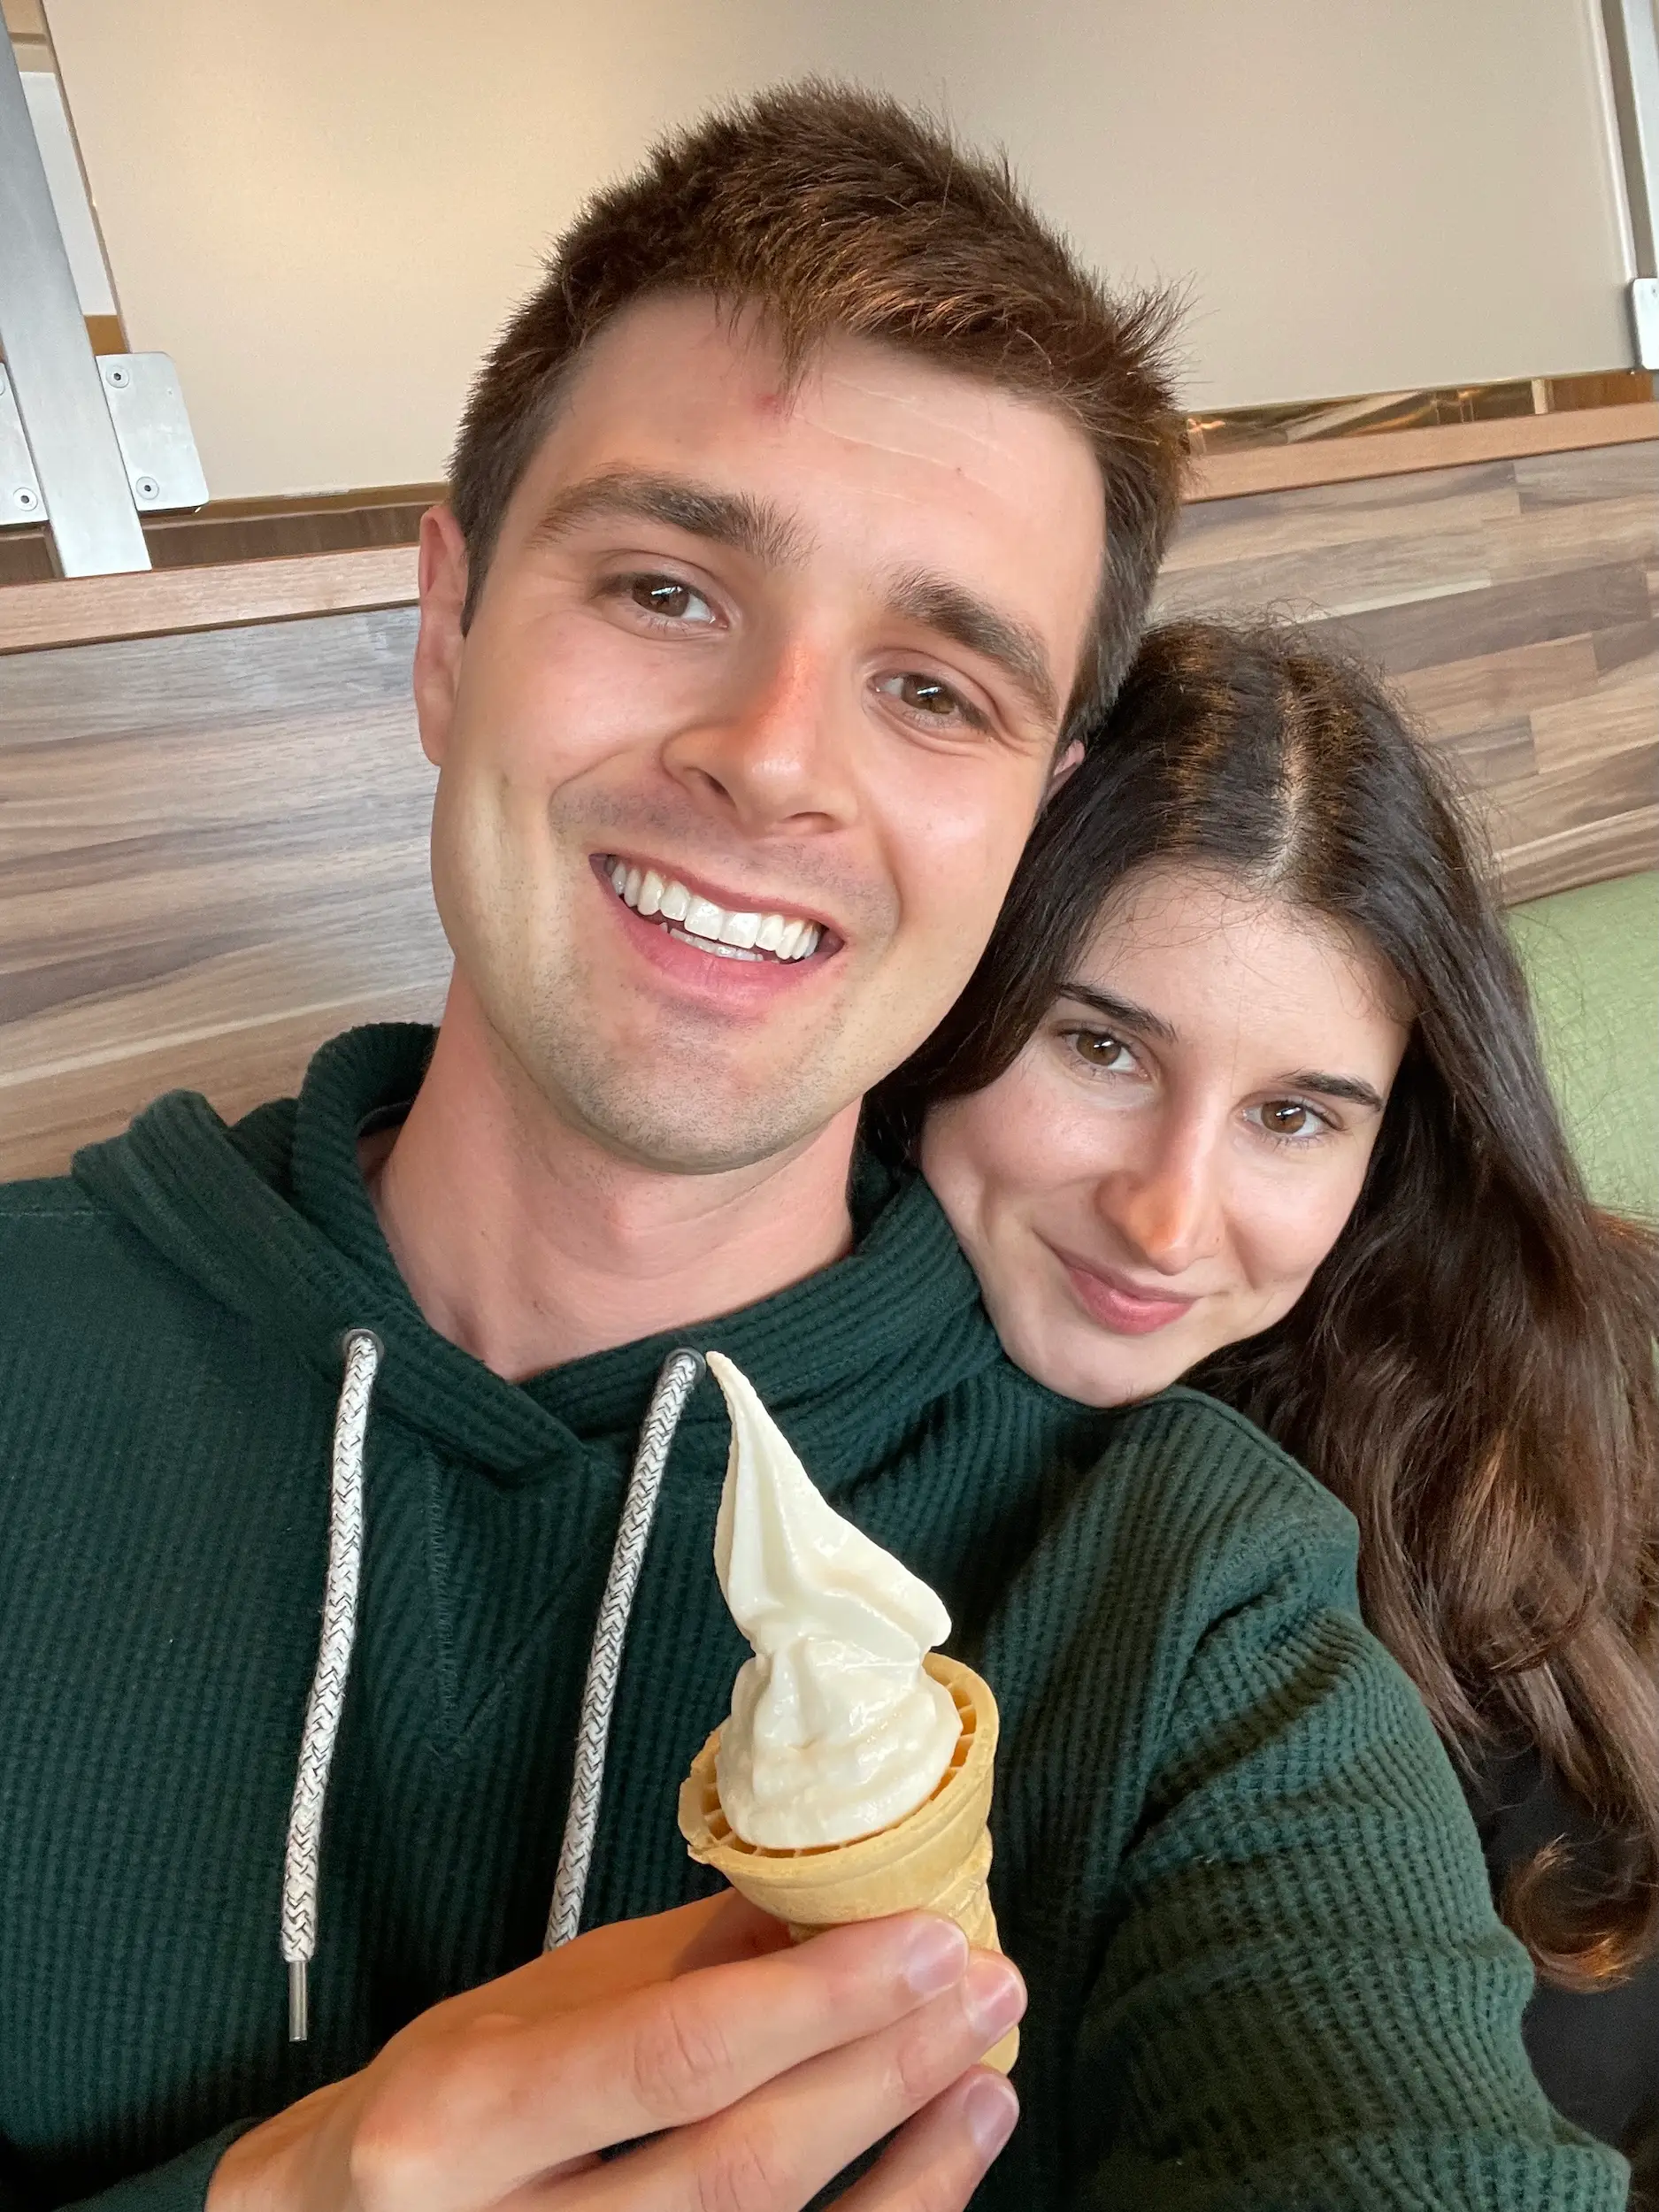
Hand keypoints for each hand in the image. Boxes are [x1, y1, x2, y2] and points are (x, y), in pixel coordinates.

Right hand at [208, 1895, 1024, 2210]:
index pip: (670, 2055)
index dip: (817, 2001)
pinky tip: (934, 2172)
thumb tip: (836, 1901)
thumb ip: (680, 1970)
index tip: (928, 1938)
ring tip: (985, 2081)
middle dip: (882, 2073)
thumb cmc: (442, 2109)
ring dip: (908, 2171)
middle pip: (736, 2171)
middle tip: (987, 1987)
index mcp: (459, 2119)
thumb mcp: (527, 2013)